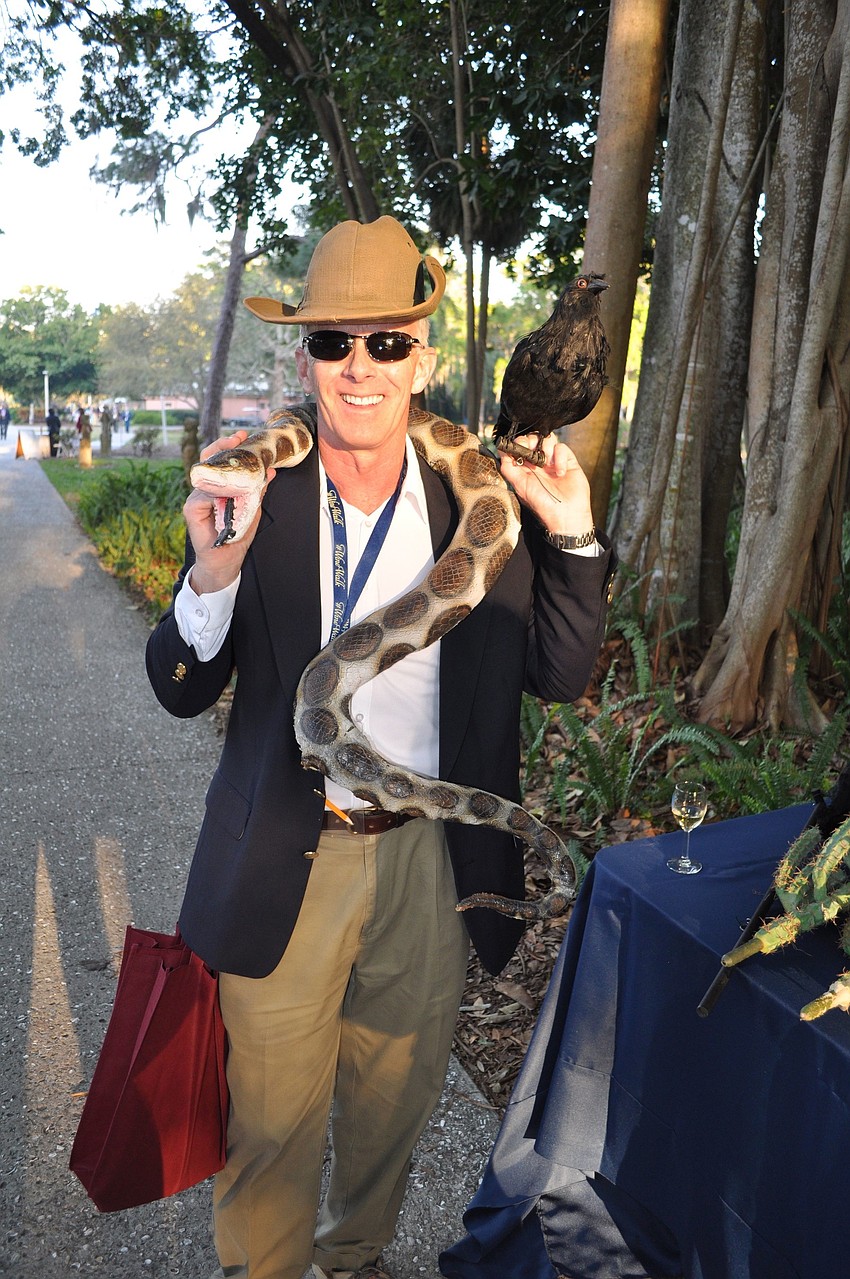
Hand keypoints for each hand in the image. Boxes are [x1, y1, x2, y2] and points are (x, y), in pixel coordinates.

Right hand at [184, 431, 273, 594]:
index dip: (229, 447)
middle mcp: (204, 489)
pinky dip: (215, 493)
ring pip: (205, 476)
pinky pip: (201, 496)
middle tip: (238, 439)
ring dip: (221, 468)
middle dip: (221, 446)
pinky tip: (227, 492)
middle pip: (207, 461)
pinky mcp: (191, 510)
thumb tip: (270, 470)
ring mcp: (196, 499)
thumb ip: (257, 491)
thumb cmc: (235, 536)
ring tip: (237, 461)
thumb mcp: (252, 509)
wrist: (225, 563)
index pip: (219, 461)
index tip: (243, 436)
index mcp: (218, 486)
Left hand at [498, 434, 594, 537]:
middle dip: (531, 442)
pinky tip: (560, 472)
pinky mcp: (567, 461)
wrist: (566, 515)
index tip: (519, 447)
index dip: (518, 443)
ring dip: (546, 448)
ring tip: (547, 464)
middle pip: (533, 439)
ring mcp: (553, 461)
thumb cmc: (543, 505)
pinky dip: (559, 457)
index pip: (519, 447)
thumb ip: (508, 469)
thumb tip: (502, 451)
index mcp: (525, 469)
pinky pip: (561, 447)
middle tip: (533, 451)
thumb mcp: (520, 486)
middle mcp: (538, 464)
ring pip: (547, 440)